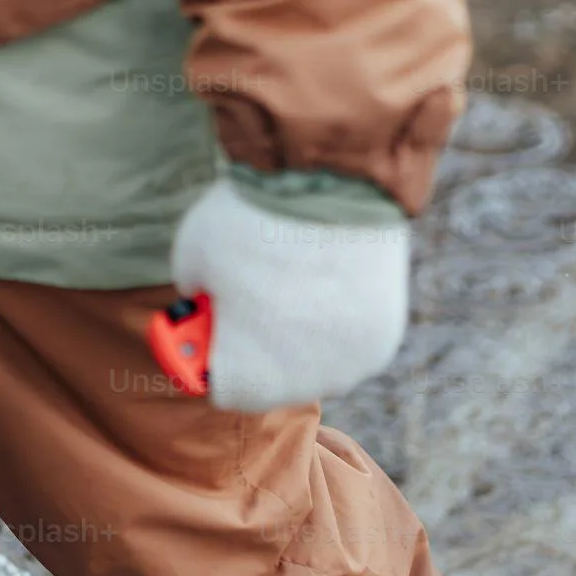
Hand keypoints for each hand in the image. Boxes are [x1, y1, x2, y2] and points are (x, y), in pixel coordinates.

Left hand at [170, 177, 411, 412]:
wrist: (331, 188)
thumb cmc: (250, 224)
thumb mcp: (192, 257)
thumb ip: (195, 289)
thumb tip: (206, 292)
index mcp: (246, 380)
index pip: (221, 387)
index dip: (214, 351)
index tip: (215, 322)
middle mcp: (301, 387)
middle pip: (271, 377)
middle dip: (258, 343)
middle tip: (255, 297)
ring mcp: (348, 366)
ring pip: (315, 362)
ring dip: (301, 334)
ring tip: (294, 283)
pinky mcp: (382, 341)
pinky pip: (351, 341)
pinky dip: (339, 318)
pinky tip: (329, 281)